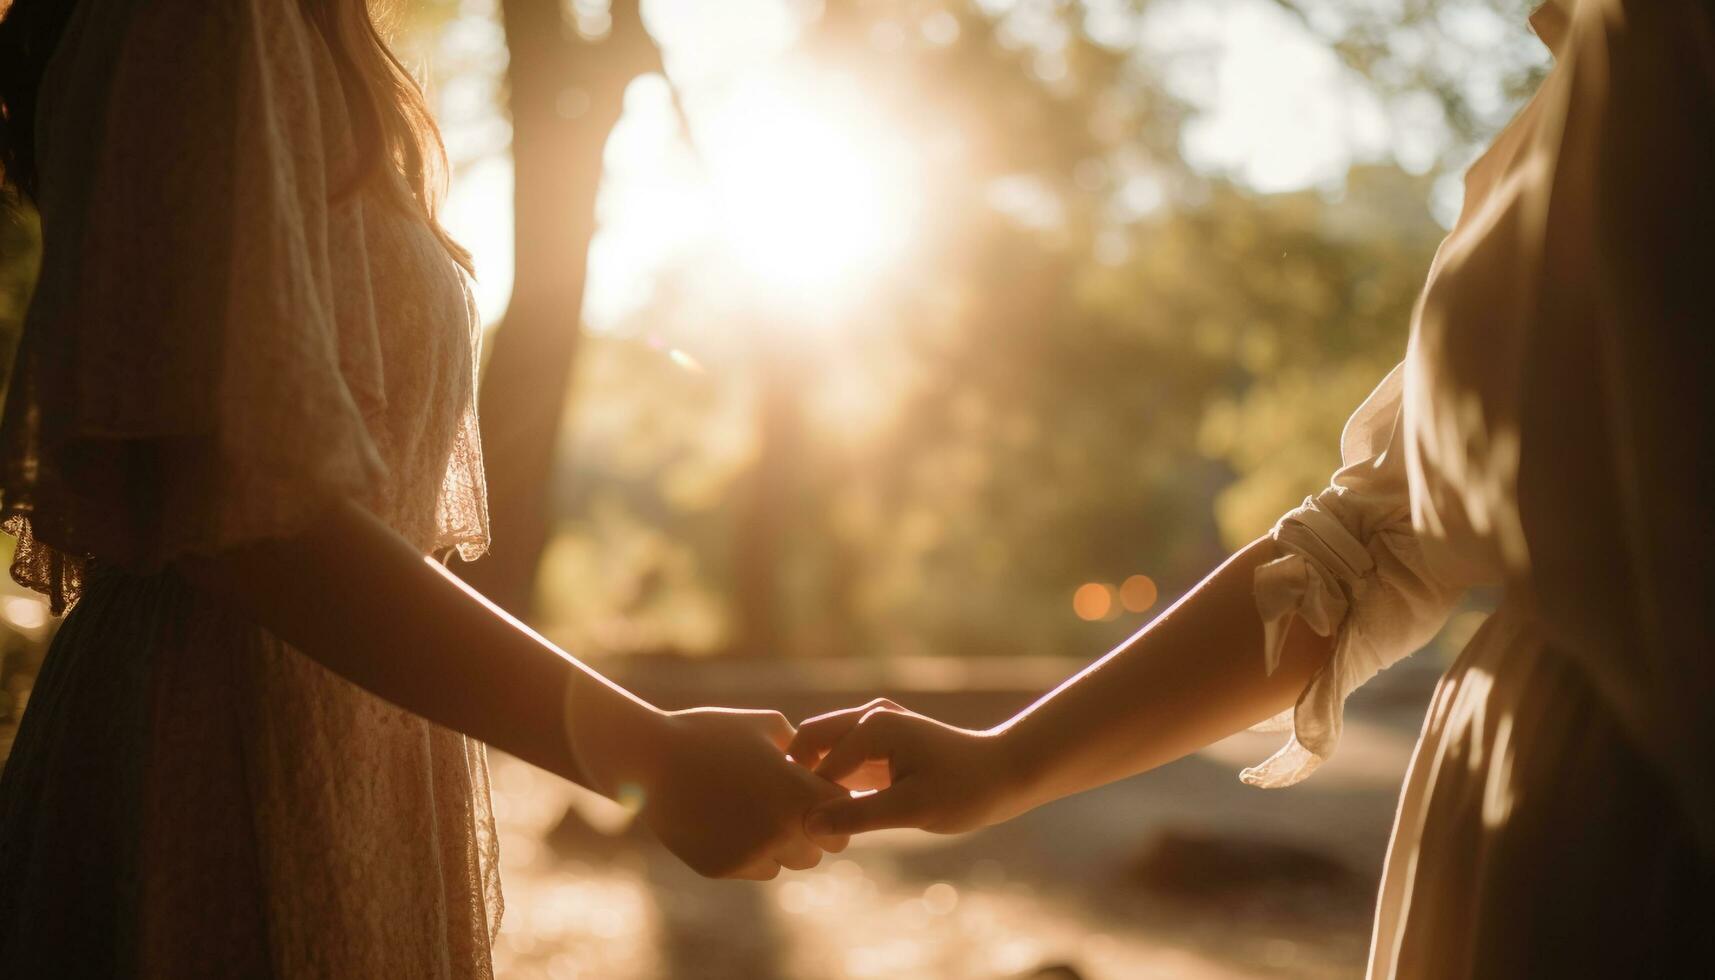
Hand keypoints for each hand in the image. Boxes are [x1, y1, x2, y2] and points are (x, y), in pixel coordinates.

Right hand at [571, 696, 849, 878]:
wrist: (649, 759)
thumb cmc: (710, 734)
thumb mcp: (766, 725)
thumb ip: (805, 746)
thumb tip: (827, 760)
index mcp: (798, 793)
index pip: (844, 812)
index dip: (832, 798)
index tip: (815, 786)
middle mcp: (782, 831)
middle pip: (823, 846)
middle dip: (813, 827)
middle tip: (789, 804)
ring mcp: (752, 854)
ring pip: (791, 862)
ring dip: (784, 843)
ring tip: (758, 811)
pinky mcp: (724, 869)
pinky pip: (757, 869)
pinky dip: (752, 852)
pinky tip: (730, 822)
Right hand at [787, 698, 1027, 836]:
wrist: (1005, 775)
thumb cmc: (965, 790)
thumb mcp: (911, 809)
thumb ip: (858, 815)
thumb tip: (809, 825)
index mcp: (872, 726)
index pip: (817, 764)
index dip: (809, 801)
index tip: (810, 835)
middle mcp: (870, 717)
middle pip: (810, 741)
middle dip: (799, 777)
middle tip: (798, 819)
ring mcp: (875, 726)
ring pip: (824, 749)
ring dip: (815, 780)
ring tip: (817, 820)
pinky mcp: (882, 743)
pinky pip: (842, 758)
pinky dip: (833, 781)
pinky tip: (838, 813)